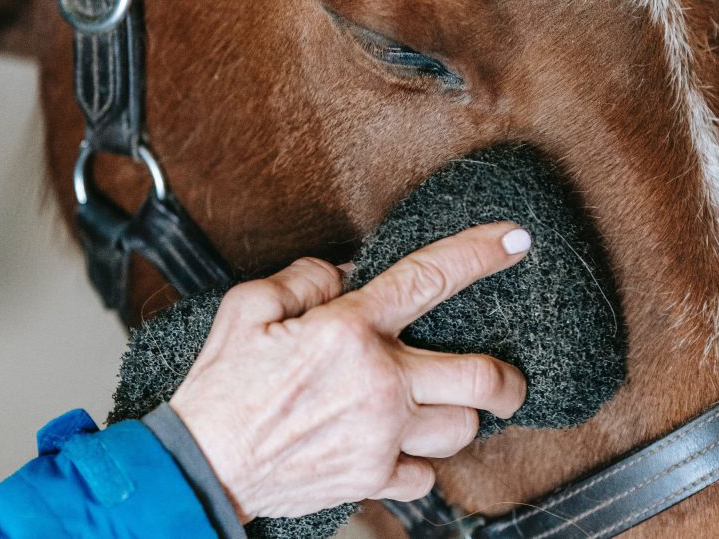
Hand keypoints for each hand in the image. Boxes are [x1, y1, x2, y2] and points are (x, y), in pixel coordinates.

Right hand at [169, 222, 531, 521]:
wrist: (201, 467)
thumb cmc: (222, 389)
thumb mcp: (249, 308)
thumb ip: (305, 278)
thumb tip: (349, 273)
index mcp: (349, 331)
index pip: (430, 278)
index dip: (481, 253)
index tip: (516, 240)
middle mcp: (379, 383)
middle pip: (482, 378)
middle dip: (509, 378)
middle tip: (507, 377)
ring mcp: (381, 436)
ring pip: (463, 429)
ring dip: (459, 417)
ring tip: (439, 408)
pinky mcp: (373, 478)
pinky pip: (427, 475)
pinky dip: (420, 462)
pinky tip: (400, 446)